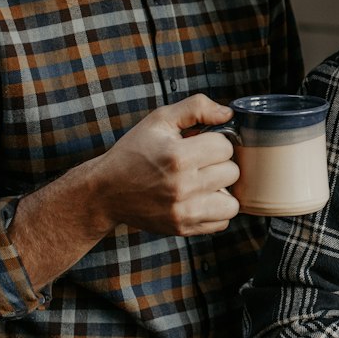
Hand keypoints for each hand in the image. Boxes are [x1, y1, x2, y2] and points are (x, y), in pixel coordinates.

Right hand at [93, 96, 240, 235]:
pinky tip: (199, 199)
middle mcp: (183, 187)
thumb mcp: (159, 120)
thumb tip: (228, 114)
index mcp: (178, 156)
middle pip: (232, 172)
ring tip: (204, 183)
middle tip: (199, 163)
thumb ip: (196, 108)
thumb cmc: (134, 151)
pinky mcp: (183, 229)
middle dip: (219, 164)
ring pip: (232, 203)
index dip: (215, 142)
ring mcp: (183, 212)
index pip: (226, 146)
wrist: (106, 192)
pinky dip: (216, 211)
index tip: (199, 144)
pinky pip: (222, 222)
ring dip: (222, 191)